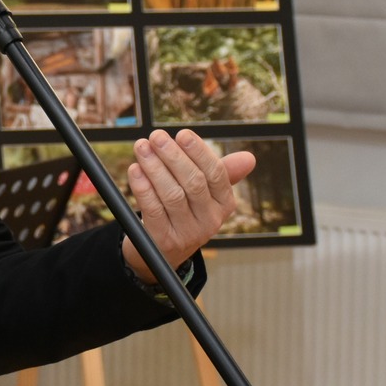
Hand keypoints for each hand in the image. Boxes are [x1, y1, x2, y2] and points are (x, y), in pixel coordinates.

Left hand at [121, 129, 257, 279]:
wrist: (162, 252)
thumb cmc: (185, 212)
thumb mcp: (206, 195)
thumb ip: (223, 173)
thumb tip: (249, 158)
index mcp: (224, 205)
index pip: (216, 174)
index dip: (199, 152)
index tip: (182, 134)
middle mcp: (210, 221)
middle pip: (193, 183)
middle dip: (173, 156)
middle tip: (156, 136)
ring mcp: (187, 234)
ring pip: (172, 194)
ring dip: (154, 168)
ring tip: (142, 148)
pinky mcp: (163, 241)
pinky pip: (153, 209)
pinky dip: (143, 187)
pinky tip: (135, 170)